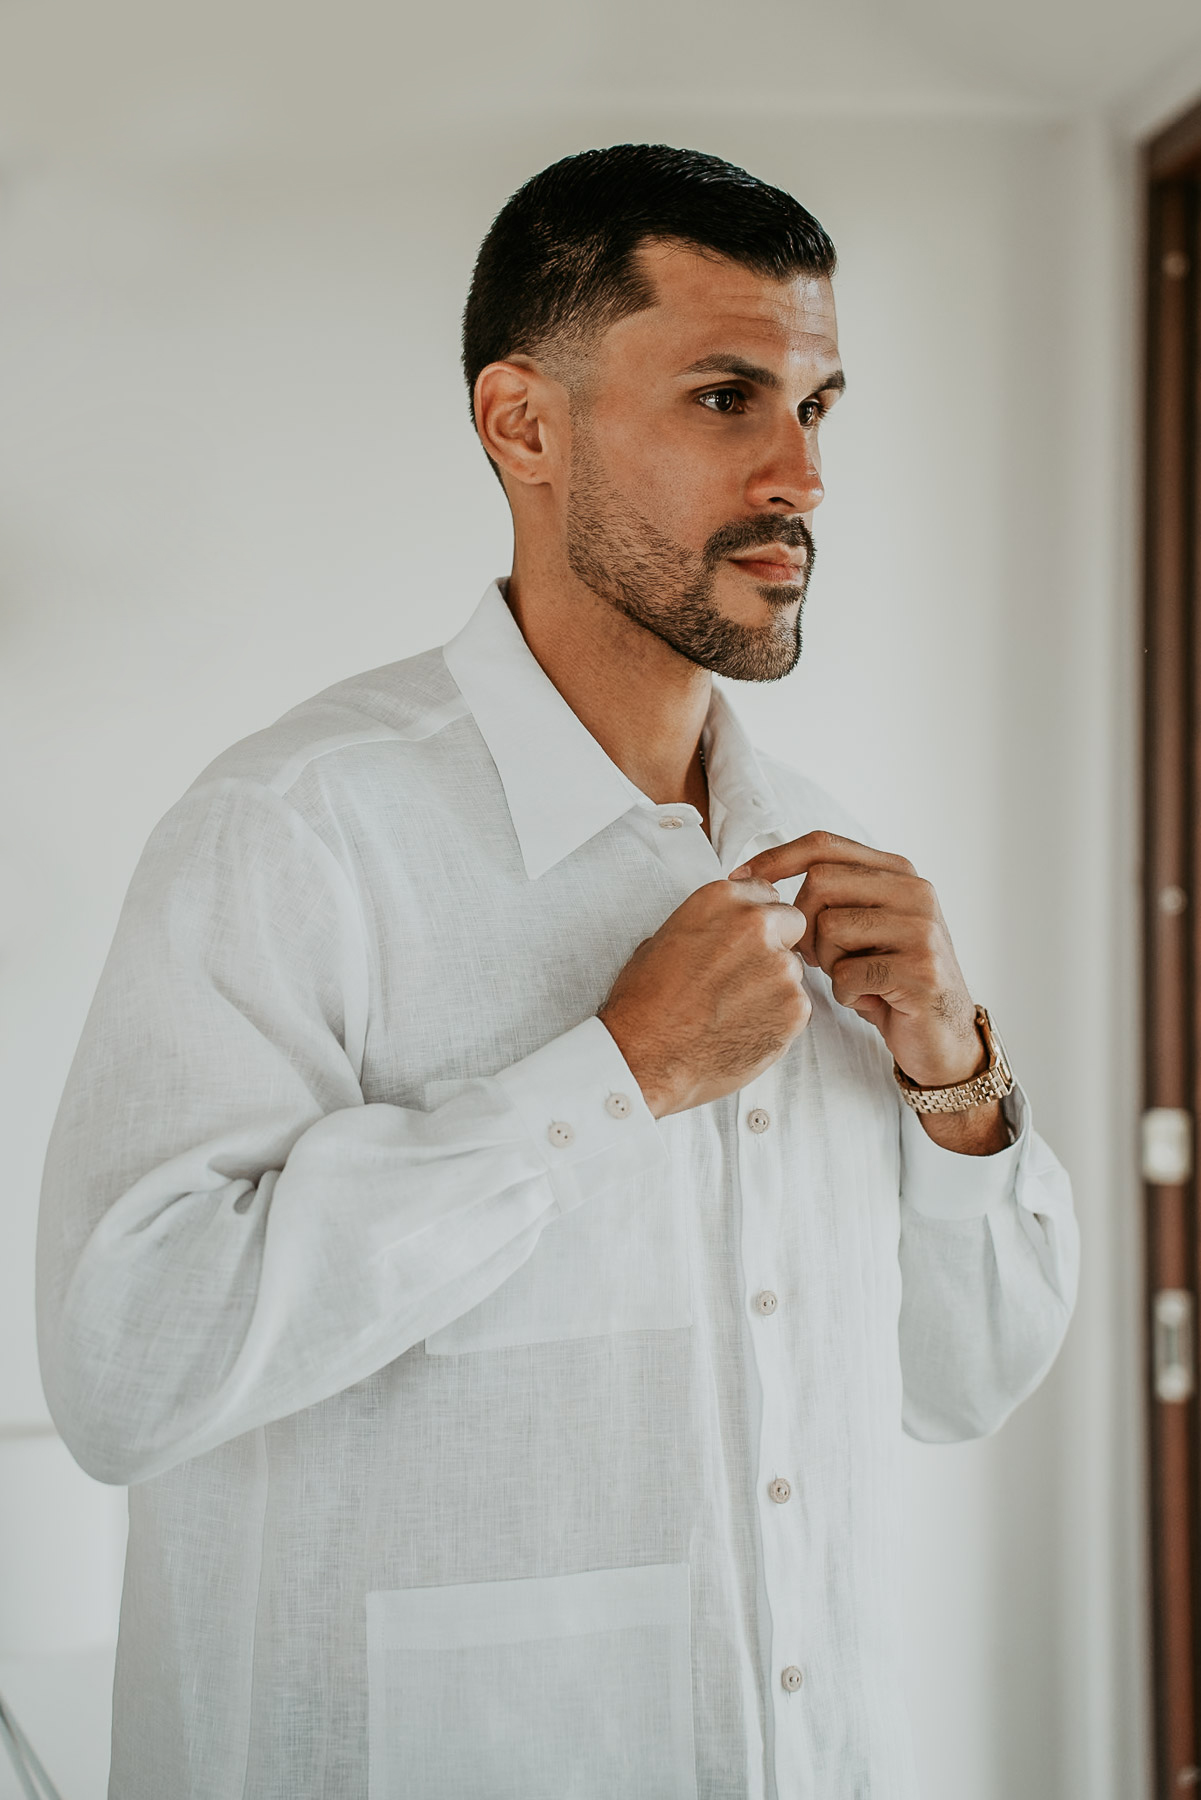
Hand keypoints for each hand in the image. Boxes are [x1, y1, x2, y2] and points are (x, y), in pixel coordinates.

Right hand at [598, 879, 811, 1117]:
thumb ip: (708, 926)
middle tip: (747, 975)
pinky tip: (743, 1031)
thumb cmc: (644, 1004)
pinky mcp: (795, 1007)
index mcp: (721, 900)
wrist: (645, 1057)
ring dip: (774, 986)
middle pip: (792, 924)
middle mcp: (756, 925)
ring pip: (794, 970)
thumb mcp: (662, 940)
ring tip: (733, 1012)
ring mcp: (780, 966)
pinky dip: (778, 1019)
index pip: (765, 893)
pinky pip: (798, 1007)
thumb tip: (721, 932)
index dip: (757, 919)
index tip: (747, 938)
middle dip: (777, 944)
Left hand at [731, 832, 1006, 1154]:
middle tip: (816, 957)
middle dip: (802, 924)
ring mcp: (921, 929)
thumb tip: (757, 880)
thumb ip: (831, 897)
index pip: (824, 844)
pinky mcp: (921, 970)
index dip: (776, 858)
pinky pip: (848, 973)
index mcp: (898, 872)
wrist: (942, 1038)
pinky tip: (869, 999)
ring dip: (827, 963)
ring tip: (852, 978)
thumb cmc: (889, 981)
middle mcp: (915, 891)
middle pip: (820, 883)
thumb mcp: (863, 927)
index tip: (738, 878)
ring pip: (831, 928)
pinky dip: (846, 993)